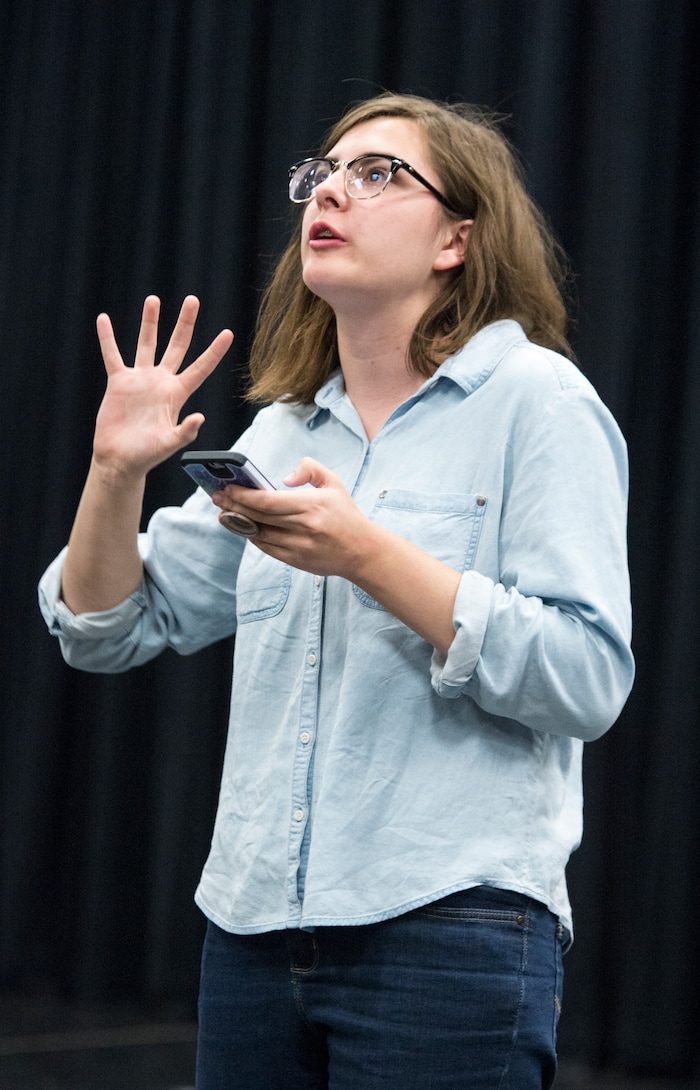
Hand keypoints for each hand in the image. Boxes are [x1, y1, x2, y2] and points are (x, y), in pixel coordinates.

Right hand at [93, 295, 232, 479]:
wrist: (120, 460)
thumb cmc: (146, 456)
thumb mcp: (169, 445)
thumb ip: (185, 432)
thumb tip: (200, 418)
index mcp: (178, 395)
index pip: (200, 368)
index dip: (214, 351)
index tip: (228, 333)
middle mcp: (161, 382)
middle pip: (177, 346)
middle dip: (185, 323)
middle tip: (193, 300)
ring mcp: (140, 380)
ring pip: (147, 344)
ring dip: (150, 322)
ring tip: (153, 300)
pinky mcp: (119, 383)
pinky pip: (112, 356)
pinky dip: (108, 339)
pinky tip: (104, 320)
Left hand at [213, 456, 460, 653]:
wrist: (362, 551)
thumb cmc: (346, 514)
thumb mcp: (334, 483)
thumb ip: (309, 469)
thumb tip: (284, 478)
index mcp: (312, 505)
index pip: (267, 501)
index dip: (243, 495)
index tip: (227, 487)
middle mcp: (303, 527)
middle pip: (258, 517)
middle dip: (233, 506)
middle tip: (217, 497)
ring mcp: (298, 547)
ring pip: (258, 534)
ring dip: (238, 523)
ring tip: (223, 512)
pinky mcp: (295, 560)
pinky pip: (266, 548)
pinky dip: (252, 537)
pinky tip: (242, 526)